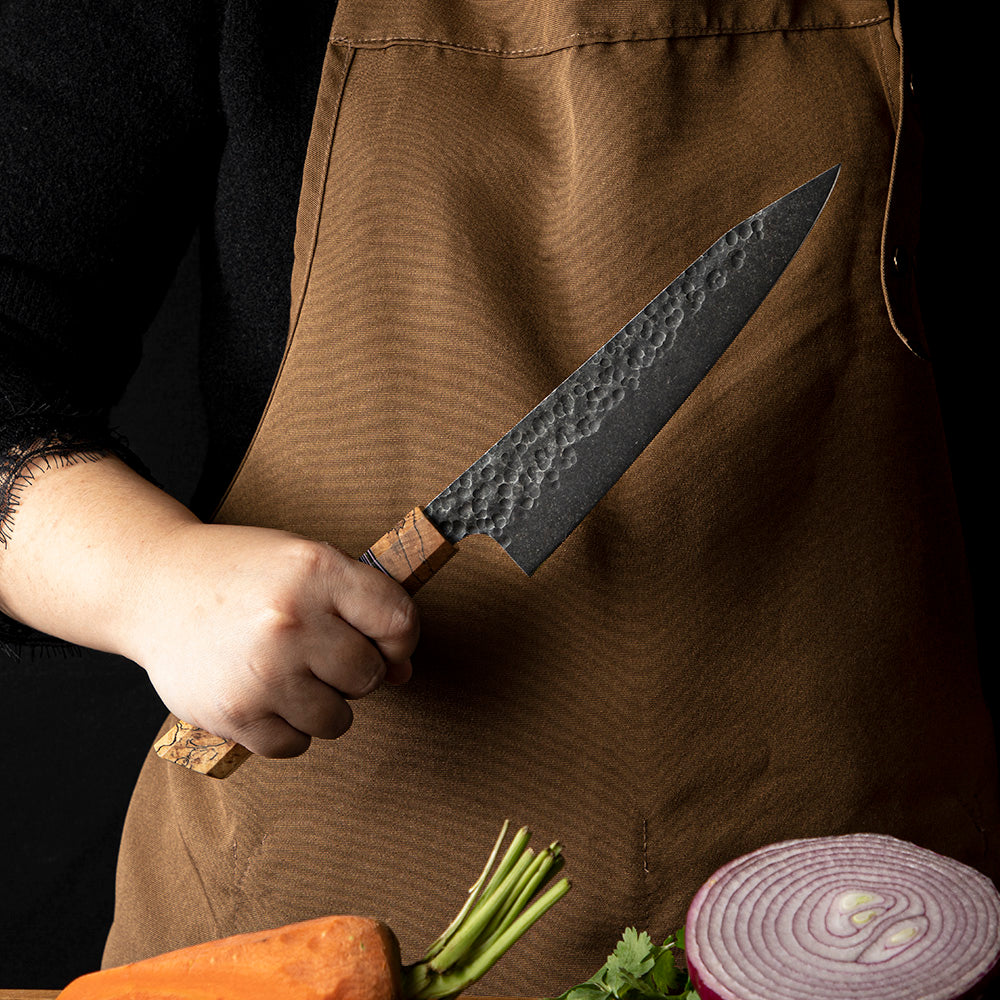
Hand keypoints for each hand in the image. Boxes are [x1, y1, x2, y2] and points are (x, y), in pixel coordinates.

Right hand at [123, 522, 418, 757]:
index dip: (400, 639)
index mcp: (318, 570)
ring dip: (324, 705)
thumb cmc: (242, 573)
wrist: (154, 585)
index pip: (399, 622)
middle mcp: (292, 620)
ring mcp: (263, 670)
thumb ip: (362, 608)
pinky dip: (288, 729)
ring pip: (337, 719)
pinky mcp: (235, 713)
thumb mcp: (306, 563)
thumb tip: (402, 673)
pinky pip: (294, 745)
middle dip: (355, 671)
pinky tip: (268, 696)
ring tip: (292, 675)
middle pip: (369, 675)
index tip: (383, 643)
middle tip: (322, 655)